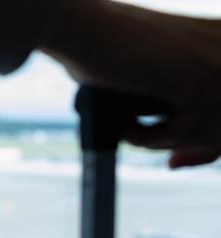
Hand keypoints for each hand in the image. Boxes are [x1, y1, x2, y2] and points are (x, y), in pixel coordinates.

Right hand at [41, 0, 220, 167]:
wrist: (80, 27)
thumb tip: (185, 153)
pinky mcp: (196, 80)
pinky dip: (151, 139)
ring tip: (132, 131)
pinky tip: (128, 127)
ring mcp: (217, 62)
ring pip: (208, 133)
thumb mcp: (154, 76)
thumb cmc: (102, 49)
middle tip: (171, 161)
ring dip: (165, 142)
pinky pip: (185, 133)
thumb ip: (179, 103)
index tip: (178, 159)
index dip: (210, 143)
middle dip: (195, 148)